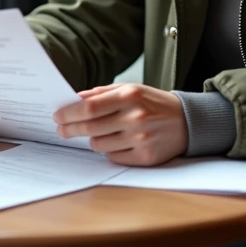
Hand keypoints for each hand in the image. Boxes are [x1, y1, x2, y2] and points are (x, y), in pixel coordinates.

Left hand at [53, 83, 187, 165]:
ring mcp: (140, 139)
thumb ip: (102, 93)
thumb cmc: (153, 103)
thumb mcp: (131, 89)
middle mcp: (135, 117)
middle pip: (90, 128)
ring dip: (93, 139)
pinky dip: (110, 151)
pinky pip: (113, 157)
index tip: (58, 116)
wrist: (187, 121)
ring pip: (99, 144)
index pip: (89, 107)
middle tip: (62, 129)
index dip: (70, 113)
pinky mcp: (145, 157)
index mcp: (129, 96)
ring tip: (98, 133)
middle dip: (71, 129)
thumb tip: (75, 98)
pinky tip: (117, 142)